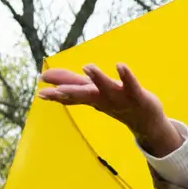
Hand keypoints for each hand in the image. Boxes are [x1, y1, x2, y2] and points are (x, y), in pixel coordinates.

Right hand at [37, 62, 180, 155]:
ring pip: (107, 88)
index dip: (57, 94)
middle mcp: (104, 99)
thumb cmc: (117, 103)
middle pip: (85, 95)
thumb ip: (71, 84)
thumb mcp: (92, 93)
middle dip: (70, 91)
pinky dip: (126, 76)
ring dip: (98, 78)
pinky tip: (119, 65)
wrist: (147, 123)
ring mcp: (121, 98)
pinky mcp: (137, 95)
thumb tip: (46, 80)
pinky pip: (131, 85)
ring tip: (87, 66)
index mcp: (92, 97)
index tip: (40, 93)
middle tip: (54, 90)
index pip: (72, 95)